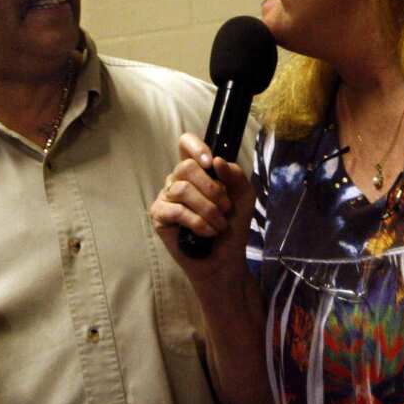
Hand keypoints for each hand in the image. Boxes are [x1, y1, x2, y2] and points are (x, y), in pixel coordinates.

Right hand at [149, 132, 253, 282]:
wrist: (225, 259)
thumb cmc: (232, 226)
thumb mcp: (243, 196)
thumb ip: (234, 175)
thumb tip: (216, 161)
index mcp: (197, 171)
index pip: (185, 144)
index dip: (195, 146)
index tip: (209, 162)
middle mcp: (178, 180)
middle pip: (186, 166)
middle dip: (212, 189)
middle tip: (226, 208)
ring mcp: (166, 197)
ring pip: (182, 188)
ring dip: (208, 209)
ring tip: (219, 224)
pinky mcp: (159, 216)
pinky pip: (175, 210)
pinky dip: (196, 222)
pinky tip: (207, 232)